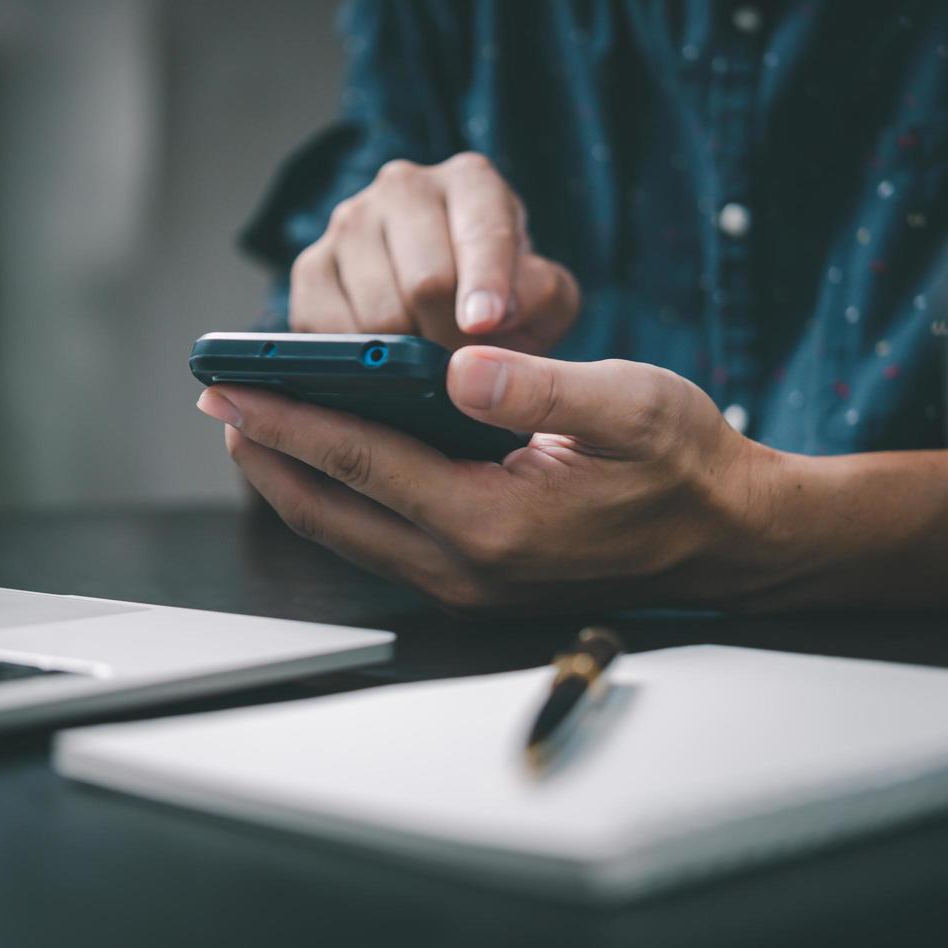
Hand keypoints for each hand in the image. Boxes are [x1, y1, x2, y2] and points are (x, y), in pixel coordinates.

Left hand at [196, 346, 777, 613]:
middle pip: (331, 509)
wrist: (728, 539)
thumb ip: (539, 385)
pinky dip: (338, 495)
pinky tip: (328, 457)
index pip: (362, 459)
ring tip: (254, 426)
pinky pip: (380, 539)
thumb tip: (457, 365)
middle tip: (219, 400)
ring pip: (348, 531)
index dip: (288, 418)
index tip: (231, 385)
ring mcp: (468, 582)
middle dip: (266, 453)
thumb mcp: (630, 404)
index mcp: (495, 521)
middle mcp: (467, 565)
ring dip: (293, 479)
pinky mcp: (475, 578)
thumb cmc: (687, 467)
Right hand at [289, 153, 579, 353]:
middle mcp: (404, 187)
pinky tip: (386, 362)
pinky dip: (362, 361)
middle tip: (466, 371)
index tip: (484, 324)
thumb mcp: (545, 296)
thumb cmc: (506, 299)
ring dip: (409, 357)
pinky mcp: (310, 268)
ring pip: (378, 313)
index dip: (485, 282)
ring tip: (430, 365)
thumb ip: (540, 296)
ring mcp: (350, 223)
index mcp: (471, 181)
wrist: (451, 306)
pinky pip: (330, 332)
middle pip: (425, 280)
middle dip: (451, 338)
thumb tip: (493, 316)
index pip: (481, 231)